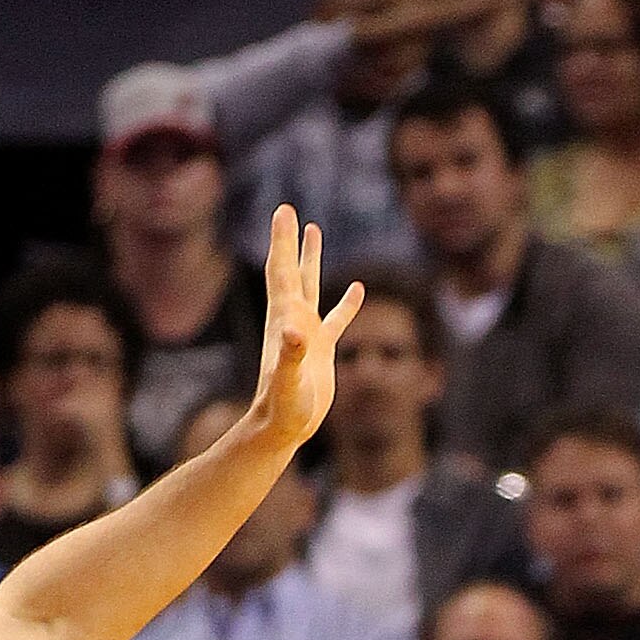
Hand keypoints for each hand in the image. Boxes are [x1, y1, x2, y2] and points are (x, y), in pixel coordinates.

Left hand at [245, 209, 364, 454]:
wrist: (284, 428)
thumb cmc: (283, 407)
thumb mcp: (287, 381)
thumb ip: (290, 355)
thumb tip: (295, 331)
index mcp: (284, 318)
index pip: (282, 271)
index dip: (282, 241)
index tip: (284, 211)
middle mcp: (293, 319)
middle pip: (291, 270)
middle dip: (290, 240)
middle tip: (290, 210)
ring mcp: (308, 333)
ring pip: (310, 287)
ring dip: (312, 259)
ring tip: (315, 231)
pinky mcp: (323, 351)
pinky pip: (337, 319)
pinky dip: (346, 303)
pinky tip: (357, 289)